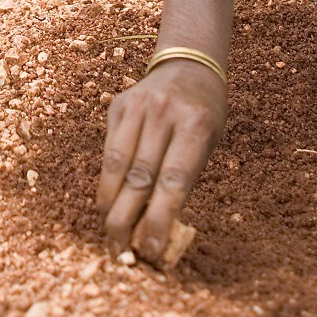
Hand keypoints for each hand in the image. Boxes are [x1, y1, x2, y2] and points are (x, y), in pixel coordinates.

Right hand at [96, 57, 226, 259]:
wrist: (188, 64)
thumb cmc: (204, 115)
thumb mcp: (208, 144)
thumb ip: (184, 180)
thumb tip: (156, 229)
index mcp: (197, 126)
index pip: (174, 181)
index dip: (160, 220)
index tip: (153, 252)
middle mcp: (165, 113)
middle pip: (140, 176)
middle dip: (128, 220)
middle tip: (122, 252)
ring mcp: (139, 106)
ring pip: (117, 165)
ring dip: (111, 204)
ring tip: (110, 233)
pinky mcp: (118, 105)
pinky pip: (109, 150)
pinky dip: (107, 181)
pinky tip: (108, 202)